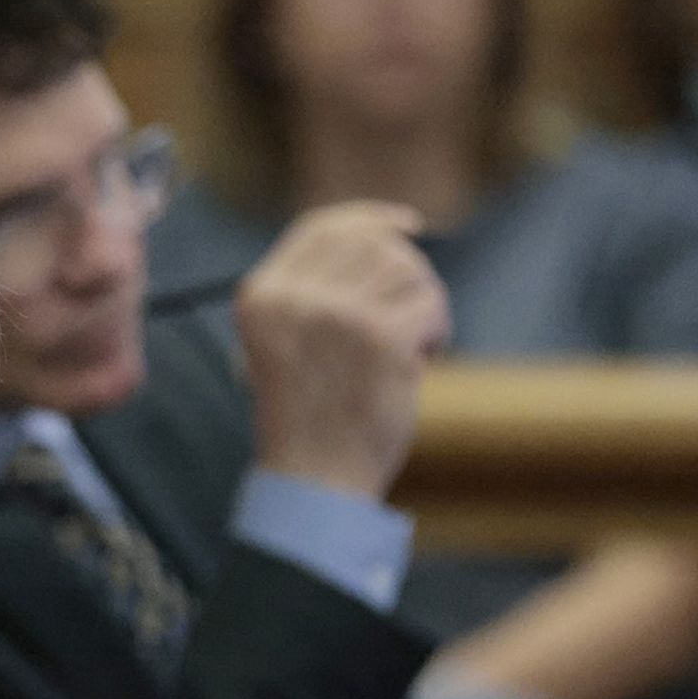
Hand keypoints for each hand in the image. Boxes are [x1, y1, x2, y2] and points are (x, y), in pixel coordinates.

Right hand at [236, 202, 450, 499]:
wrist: (314, 480)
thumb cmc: (308, 417)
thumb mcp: (285, 343)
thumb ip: (313, 292)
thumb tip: (387, 237)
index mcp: (260, 296)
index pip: (320, 228)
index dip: (369, 218)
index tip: (408, 225)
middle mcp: (293, 298)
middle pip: (372, 244)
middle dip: (405, 274)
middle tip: (410, 316)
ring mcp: (335, 314)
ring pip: (406, 269)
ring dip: (424, 303)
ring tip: (415, 344)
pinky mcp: (379, 338)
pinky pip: (429, 304)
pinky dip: (437, 329)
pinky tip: (425, 357)